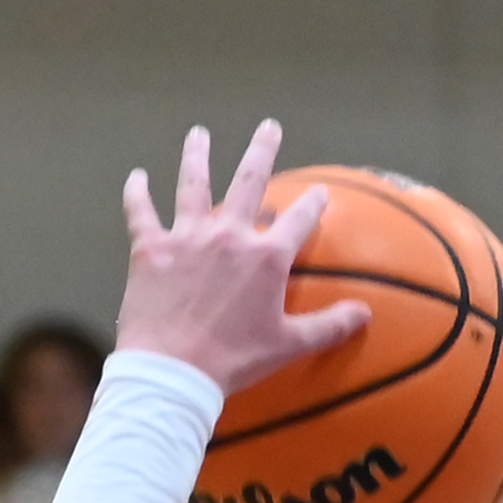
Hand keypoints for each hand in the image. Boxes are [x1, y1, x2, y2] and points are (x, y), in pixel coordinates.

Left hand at [119, 119, 367, 400]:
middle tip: (268, 127)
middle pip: (249, 179)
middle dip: (262, 150)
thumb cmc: (233, 363)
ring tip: (198, 135)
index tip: (320, 192)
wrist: (174, 374)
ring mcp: (187, 238)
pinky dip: (137, 194)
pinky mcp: (151, 250)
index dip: (313, 203)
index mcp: (266, 257)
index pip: (300, 219)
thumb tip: (365, 315)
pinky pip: (141, 213)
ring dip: (197, 155)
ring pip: (193, 183)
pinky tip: (137, 177)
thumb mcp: (288, 346)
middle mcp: (229, 235)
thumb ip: (328, 327)